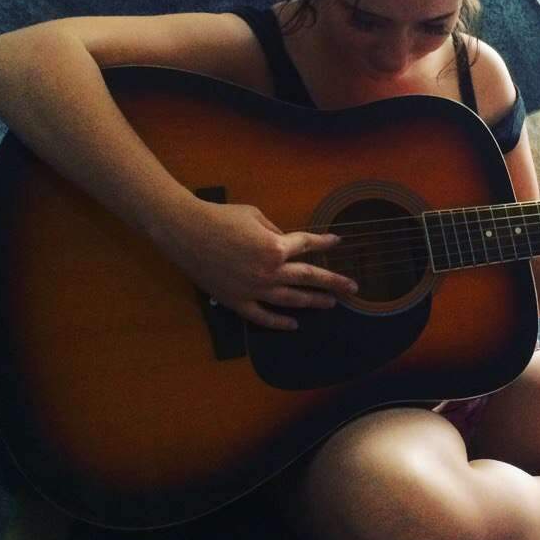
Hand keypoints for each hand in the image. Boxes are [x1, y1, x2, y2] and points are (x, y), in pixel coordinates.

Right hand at [158, 198, 356, 330]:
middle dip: (334, 282)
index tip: (338, 243)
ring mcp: (254, 290)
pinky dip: (279, 323)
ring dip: (313, 302)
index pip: (307, 245)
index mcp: (275, 247)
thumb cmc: (221, 217)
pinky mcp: (237, 302)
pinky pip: (263, 317)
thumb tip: (285, 242)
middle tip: (353, 288)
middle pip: (309, 278)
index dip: (324, 243)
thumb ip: (274, 231)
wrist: (186, 231)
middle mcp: (269, 272)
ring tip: (330, 304)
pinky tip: (294, 324)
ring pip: (291, 300)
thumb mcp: (255, 215)